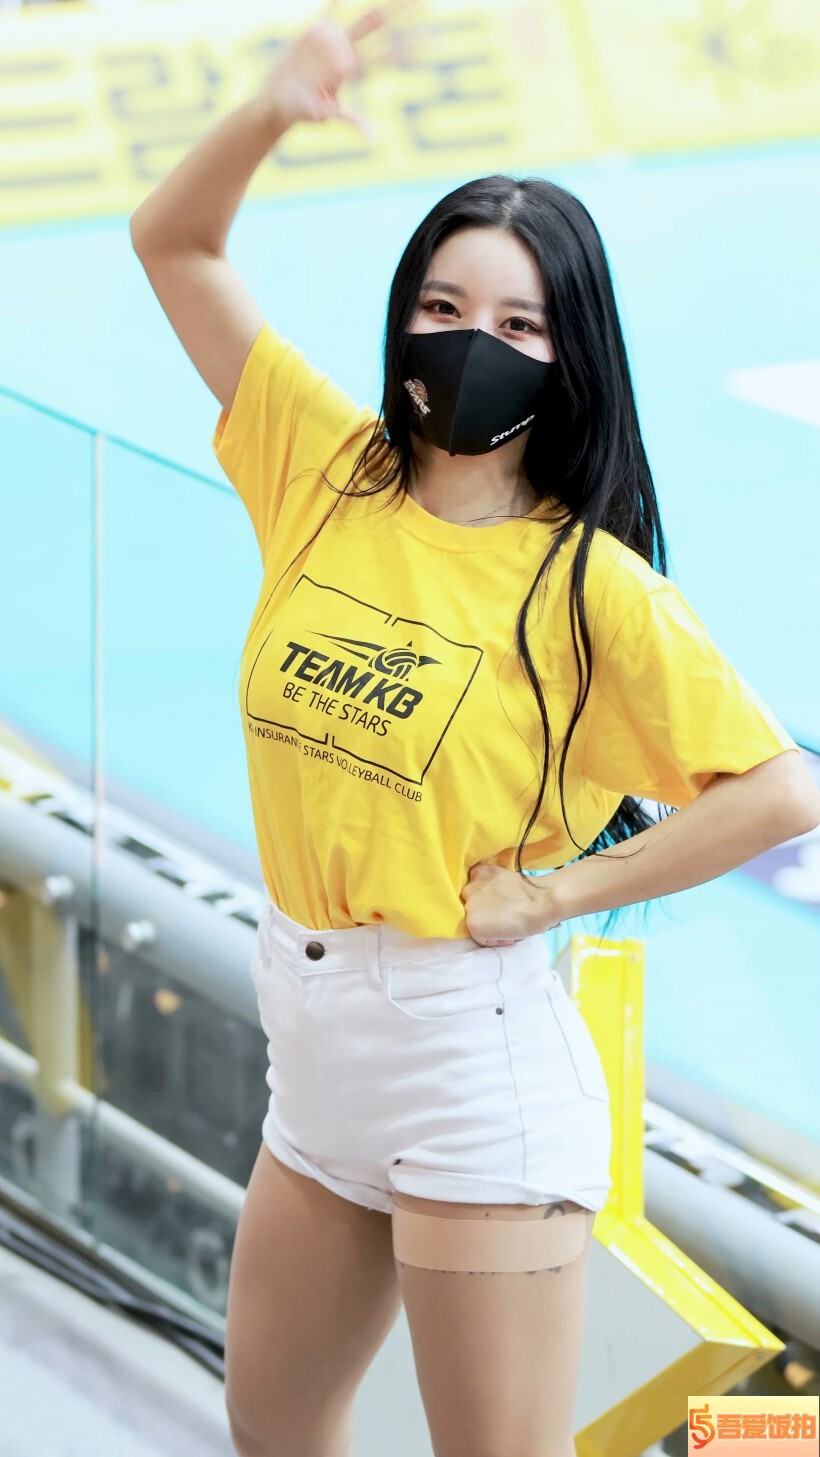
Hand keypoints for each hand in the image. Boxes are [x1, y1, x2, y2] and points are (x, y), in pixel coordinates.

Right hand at [266, 0, 415, 139]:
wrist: (278, 100)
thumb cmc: (302, 112)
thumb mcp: (324, 116)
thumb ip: (349, 119)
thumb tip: (374, 139)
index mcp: (354, 71)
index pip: (386, 58)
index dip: (407, 49)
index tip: (431, 40)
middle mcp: (348, 52)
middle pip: (381, 31)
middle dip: (401, 15)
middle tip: (426, 1)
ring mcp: (333, 41)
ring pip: (361, 19)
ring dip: (379, 8)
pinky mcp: (314, 33)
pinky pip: (330, 10)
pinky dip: (337, 0)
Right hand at [460, 862, 561, 946]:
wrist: (541, 900)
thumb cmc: (528, 923)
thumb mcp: (505, 938)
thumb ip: (491, 934)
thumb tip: (492, 926)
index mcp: (474, 926)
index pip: (477, 933)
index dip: (493, 934)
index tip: (504, 931)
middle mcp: (469, 905)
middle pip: (472, 913)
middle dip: (485, 915)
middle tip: (502, 914)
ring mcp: (473, 886)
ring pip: (471, 895)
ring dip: (481, 896)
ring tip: (500, 898)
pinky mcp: (481, 871)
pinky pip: (473, 876)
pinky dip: (481, 879)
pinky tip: (492, 883)